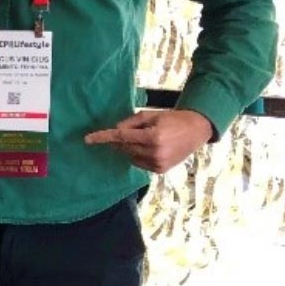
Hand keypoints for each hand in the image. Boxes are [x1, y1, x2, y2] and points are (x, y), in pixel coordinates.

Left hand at [83, 109, 214, 172]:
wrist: (196, 131)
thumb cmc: (173, 119)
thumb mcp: (151, 115)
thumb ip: (131, 122)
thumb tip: (115, 130)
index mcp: (153, 137)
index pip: (121, 137)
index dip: (103, 137)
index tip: (88, 139)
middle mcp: (155, 153)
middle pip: (124, 147)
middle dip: (120, 140)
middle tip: (129, 131)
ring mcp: (158, 164)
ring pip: (130, 156)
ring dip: (130, 148)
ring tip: (145, 137)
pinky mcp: (160, 170)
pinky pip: (139, 163)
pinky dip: (137, 155)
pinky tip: (148, 147)